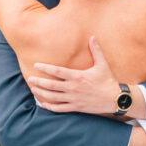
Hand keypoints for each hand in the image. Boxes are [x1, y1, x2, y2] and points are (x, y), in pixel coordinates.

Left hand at [28, 37, 145, 117]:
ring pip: (53, 97)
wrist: (115, 98)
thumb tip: (92, 36)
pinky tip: (43, 104)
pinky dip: (50, 107)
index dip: (45, 68)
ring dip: (42, 93)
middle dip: (39, 82)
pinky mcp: (77, 107)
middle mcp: (73, 88)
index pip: (57, 71)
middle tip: (30, 79)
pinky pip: (60, 108)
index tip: (36, 65)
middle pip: (51, 85)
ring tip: (33, 89)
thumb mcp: (102, 64)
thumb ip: (95, 50)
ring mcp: (74, 99)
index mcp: (77, 76)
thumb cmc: (108, 80)